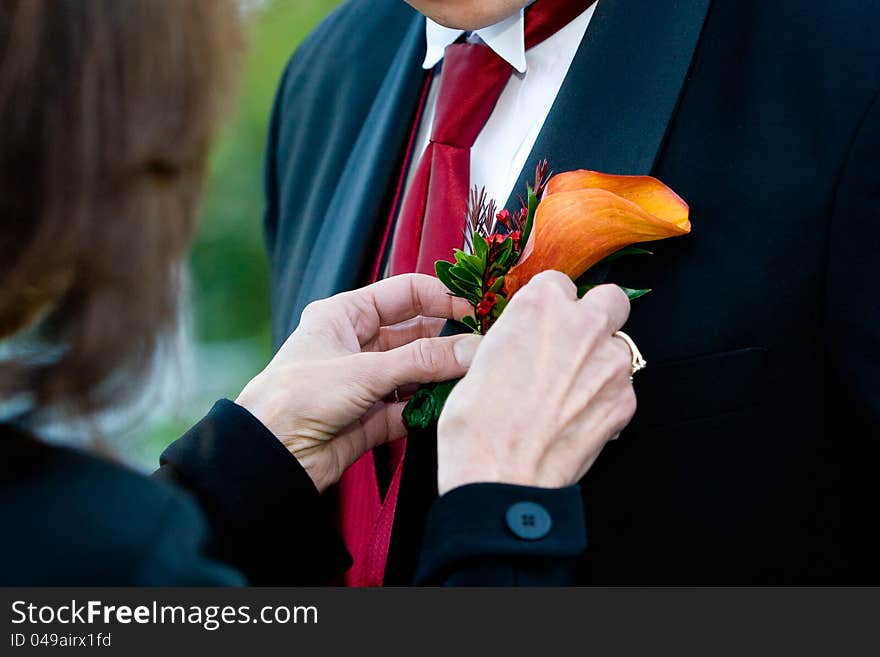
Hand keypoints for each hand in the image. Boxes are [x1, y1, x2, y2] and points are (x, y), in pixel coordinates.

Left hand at [236, 274, 480, 491]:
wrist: (268, 457)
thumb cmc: (296, 398)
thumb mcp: (363, 371)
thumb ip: (421, 360)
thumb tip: (472, 348)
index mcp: (344, 316)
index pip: (404, 294)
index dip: (441, 297)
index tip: (475, 310)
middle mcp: (356, 345)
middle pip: (416, 334)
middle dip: (448, 340)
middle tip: (484, 346)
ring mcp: (366, 382)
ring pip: (417, 372)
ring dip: (442, 375)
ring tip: (474, 376)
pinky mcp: (372, 418)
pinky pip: (411, 407)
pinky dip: (429, 407)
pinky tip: (450, 406)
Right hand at [437, 272, 635, 493]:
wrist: (499, 477)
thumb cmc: (477, 424)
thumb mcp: (480, 362)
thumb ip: (514, 338)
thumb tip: (523, 341)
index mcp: (540, 306)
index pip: (559, 283)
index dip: (550, 305)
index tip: (542, 323)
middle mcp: (582, 326)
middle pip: (610, 300)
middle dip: (596, 315)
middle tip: (573, 342)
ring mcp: (610, 364)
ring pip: (620, 347)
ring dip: (602, 363)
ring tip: (569, 393)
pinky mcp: (626, 401)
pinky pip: (622, 389)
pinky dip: (605, 401)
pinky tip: (576, 419)